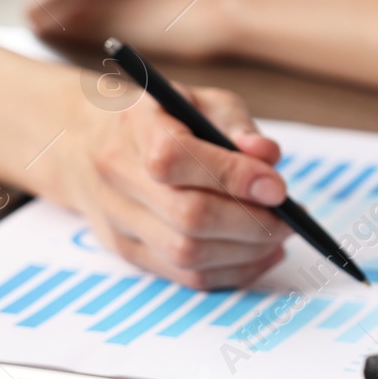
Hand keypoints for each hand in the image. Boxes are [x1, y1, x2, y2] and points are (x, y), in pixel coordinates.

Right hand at [39, 79, 290, 288]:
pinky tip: (263, 254)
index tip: (278, 188)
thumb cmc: (164, 120)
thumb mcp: (201, 101)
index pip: (175, 160)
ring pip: (188, 255)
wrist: (88, 144)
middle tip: (289, 219)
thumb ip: (236, 124)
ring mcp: (118, 220)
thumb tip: (267, 157)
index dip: (233, 177)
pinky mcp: (128, 252)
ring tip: (279, 235)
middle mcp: (117, 176)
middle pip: (188, 217)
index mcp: (135, 128)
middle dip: (252, 223)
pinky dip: (234, 272)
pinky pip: (187, 277)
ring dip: (248, 252)